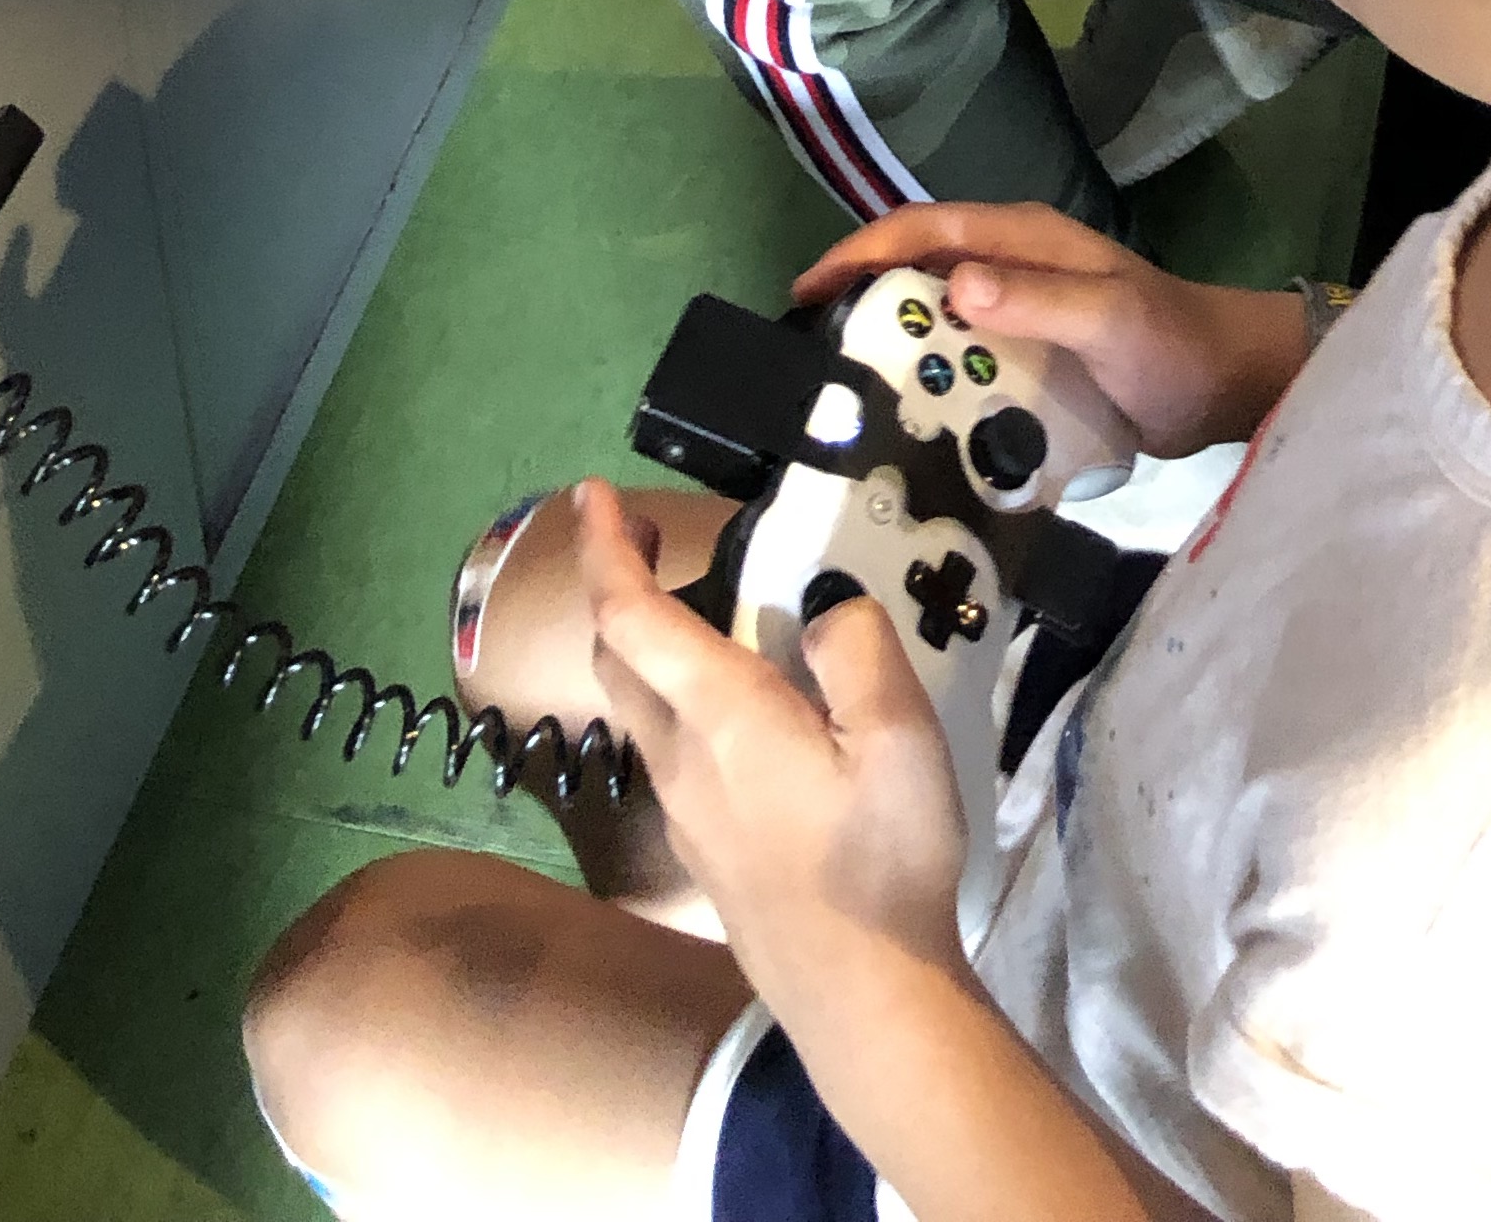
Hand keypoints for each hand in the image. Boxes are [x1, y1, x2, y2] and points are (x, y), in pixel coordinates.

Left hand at [573, 480, 966, 1018]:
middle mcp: (682, 759)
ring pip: (639, 709)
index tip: (591, 492)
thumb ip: (859, 650)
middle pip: (616, 659)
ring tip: (704, 609)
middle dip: (615, 587)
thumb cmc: (880, 861)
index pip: (630, 616)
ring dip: (647, 645)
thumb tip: (823, 610)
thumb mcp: (898, 737)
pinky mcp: (704, 851)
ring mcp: (685, 813)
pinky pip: (670, 752)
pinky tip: (743, 710)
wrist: (860, 997)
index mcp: (721, 716)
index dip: (602, 547)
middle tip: (648, 535)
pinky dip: (680, 699)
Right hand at [795, 204, 1311, 457]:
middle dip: (859, 302)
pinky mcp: (1025, 358)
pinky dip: (927, 383)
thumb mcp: (1108, 319)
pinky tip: (901, 424)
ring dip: (890, 348)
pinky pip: (960, 363)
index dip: (861, 253)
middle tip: (806, 356)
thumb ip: (1039, 301)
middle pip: (917, 272)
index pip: (924, 229)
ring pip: (933, 321)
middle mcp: (1011, 267)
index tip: (804, 292)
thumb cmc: (1171, 344)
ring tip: (836, 398)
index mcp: (1024, 239)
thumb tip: (954, 284)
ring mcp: (1017, 314)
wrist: (1227, 385)